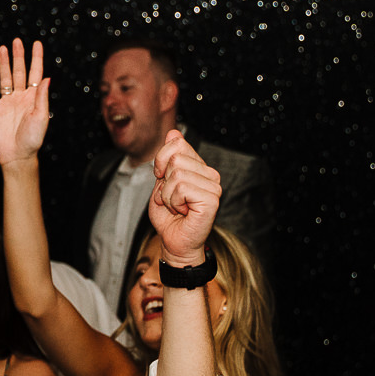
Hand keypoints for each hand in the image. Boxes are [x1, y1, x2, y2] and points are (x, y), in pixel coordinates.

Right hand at [0, 38, 50, 165]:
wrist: (17, 156)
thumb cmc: (33, 139)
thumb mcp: (41, 117)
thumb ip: (42, 97)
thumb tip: (46, 77)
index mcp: (34, 97)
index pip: (36, 73)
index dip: (36, 58)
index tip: (36, 43)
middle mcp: (20, 97)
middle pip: (19, 72)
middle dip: (18, 56)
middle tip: (16, 41)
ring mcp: (7, 103)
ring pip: (5, 78)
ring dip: (3, 64)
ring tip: (2, 49)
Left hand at [148, 131, 222, 265]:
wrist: (174, 243)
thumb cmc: (168, 217)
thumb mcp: (161, 183)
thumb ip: (166, 159)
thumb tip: (174, 132)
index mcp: (199, 167)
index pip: (178, 143)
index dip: (161, 161)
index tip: (161, 179)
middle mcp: (210, 174)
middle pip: (175, 159)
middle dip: (163, 182)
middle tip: (171, 200)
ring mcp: (214, 186)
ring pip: (177, 174)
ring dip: (168, 195)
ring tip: (176, 207)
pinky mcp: (212, 199)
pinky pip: (182, 188)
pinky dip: (174, 202)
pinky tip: (182, 212)